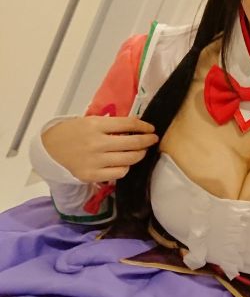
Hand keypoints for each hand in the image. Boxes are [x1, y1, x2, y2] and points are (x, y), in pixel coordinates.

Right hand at [42, 116, 158, 182]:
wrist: (49, 150)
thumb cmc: (71, 133)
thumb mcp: (88, 121)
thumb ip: (110, 124)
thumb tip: (135, 126)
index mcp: (95, 125)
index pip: (128, 124)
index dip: (143, 126)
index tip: (150, 128)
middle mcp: (97, 143)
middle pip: (133, 143)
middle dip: (147, 141)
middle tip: (152, 140)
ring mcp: (95, 161)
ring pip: (129, 160)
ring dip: (139, 155)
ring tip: (141, 151)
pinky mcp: (92, 175)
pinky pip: (119, 173)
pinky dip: (125, 168)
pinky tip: (125, 163)